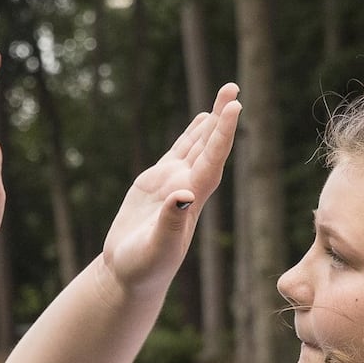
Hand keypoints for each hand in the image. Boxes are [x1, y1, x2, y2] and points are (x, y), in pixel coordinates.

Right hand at [101, 83, 240, 291]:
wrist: (129, 274)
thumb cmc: (143, 267)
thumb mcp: (157, 248)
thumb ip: (171, 222)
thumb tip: (183, 194)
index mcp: (192, 200)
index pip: (212, 160)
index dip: (223, 134)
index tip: (233, 107)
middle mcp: (188, 187)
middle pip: (210, 146)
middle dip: (222, 118)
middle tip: (233, 87)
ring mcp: (173, 184)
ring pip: (197, 145)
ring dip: (211, 121)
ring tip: (225, 94)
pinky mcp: (155, 184)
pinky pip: (178, 153)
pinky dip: (191, 135)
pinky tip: (201, 121)